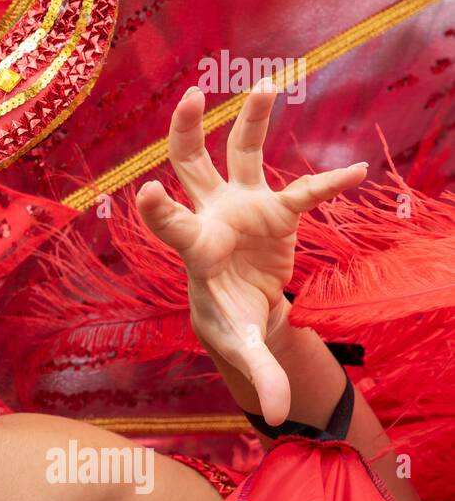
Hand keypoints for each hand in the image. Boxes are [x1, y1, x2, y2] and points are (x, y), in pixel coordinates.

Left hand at [135, 78, 367, 425]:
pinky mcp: (275, 208)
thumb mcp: (240, 347)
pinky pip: (304, 190)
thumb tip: (275, 416)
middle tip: (188, 98)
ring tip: (265, 84)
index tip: (145, 191)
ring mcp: (242, 205)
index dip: (159, 210)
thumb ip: (257, 373)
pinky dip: (328, 183)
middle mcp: (212, 215)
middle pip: (189, 164)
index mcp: (194, 249)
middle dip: (184, 133)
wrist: (243, 309)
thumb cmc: (228, 323)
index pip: (171, 225)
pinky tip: (355, 172)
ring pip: (240, 153)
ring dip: (250, 120)